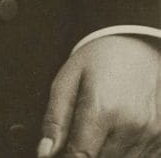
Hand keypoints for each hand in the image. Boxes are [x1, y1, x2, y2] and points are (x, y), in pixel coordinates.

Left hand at [38, 35, 160, 156]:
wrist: (142, 47)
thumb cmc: (101, 60)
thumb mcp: (69, 78)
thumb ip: (55, 118)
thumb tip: (45, 152)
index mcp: (103, 108)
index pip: (80, 156)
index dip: (68, 157)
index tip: (63, 151)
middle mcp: (131, 125)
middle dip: (86, 152)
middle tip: (84, 128)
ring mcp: (151, 134)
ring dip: (107, 152)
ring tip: (104, 124)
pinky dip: (126, 151)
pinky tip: (121, 130)